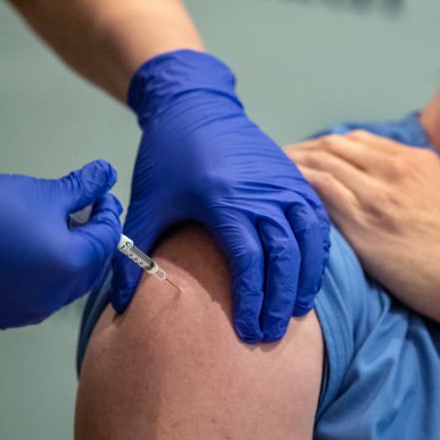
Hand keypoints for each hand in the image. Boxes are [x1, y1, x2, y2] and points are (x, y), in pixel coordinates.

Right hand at [0, 160, 121, 328]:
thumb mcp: (42, 192)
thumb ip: (81, 188)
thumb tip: (103, 175)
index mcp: (70, 265)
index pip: (106, 238)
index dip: (107, 213)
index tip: (100, 197)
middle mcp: (53, 296)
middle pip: (90, 266)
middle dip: (90, 239)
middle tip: (82, 214)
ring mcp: (27, 311)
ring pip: (64, 285)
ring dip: (67, 260)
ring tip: (53, 231)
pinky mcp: (1, 316)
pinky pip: (34, 297)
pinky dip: (40, 277)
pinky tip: (28, 255)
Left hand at [117, 50, 329, 341]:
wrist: (194, 105)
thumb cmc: (166, 158)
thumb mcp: (145, 205)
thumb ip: (133, 257)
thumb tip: (122, 308)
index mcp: (223, 198)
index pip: (249, 260)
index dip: (252, 300)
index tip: (247, 331)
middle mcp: (260, 191)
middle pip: (283, 256)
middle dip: (280, 300)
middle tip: (272, 334)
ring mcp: (283, 182)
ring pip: (307, 240)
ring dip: (305, 280)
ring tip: (296, 313)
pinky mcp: (294, 177)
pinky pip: (317, 220)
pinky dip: (317, 252)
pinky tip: (309, 278)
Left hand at [286, 130, 439, 331]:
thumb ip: (439, 183)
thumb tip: (427, 181)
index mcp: (418, 162)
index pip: (360, 142)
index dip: (329, 147)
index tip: (310, 155)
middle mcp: (395, 169)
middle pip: (334, 147)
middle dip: (302, 151)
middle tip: (274, 162)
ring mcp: (378, 194)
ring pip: (321, 164)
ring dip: (290, 165)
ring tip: (263, 174)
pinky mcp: (365, 224)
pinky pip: (319, 192)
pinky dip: (295, 185)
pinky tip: (275, 191)